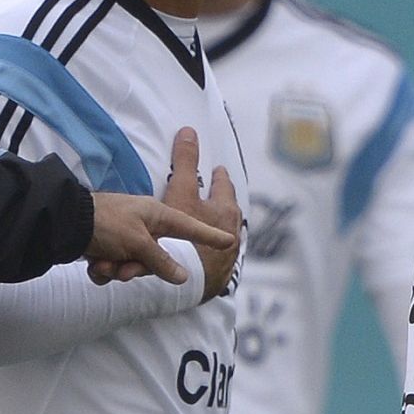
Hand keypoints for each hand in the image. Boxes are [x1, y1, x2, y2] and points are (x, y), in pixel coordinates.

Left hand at [84, 128, 235, 286]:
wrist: (64, 224)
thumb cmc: (104, 223)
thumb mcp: (137, 242)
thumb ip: (161, 260)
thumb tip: (183, 276)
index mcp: (156, 215)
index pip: (190, 227)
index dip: (209, 235)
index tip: (230, 239)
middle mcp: (143, 225)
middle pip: (156, 258)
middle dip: (136, 268)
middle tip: (122, 269)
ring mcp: (125, 236)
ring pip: (132, 266)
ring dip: (117, 270)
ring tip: (103, 265)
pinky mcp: (108, 246)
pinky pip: (115, 267)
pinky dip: (104, 270)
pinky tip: (93, 265)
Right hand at [158, 127, 239, 299]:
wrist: (188, 283)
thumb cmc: (183, 237)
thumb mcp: (181, 194)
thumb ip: (186, 162)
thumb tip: (189, 130)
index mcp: (226, 211)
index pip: (224, 187)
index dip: (219, 177)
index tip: (217, 171)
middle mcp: (232, 232)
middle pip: (231, 213)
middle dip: (224, 203)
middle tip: (218, 196)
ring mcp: (228, 257)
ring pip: (228, 237)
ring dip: (222, 229)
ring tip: (214, 225)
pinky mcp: (221, 276)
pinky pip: (220, 259)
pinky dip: (215, 253)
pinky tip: (208, 255)